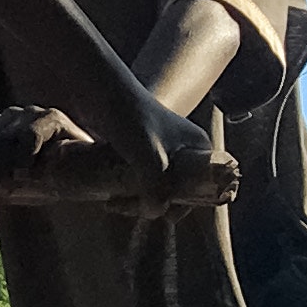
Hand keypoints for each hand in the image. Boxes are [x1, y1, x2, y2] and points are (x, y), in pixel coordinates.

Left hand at [0, 107, 83, 213]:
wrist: (90, 177)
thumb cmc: (49, 181)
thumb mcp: (9, 191)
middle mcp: (7, 116)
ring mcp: (30, 114)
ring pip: (0, 140)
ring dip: (1, 169)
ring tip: (9, 189)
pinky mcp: (52, 117)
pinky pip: (29, 135)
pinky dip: (24, 158)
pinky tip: (28, 174)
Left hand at [113, 96, 240, 215]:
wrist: (98, 91)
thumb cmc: (131, 117)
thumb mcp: (150, 155)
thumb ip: (156, 186)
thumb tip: (156, 213)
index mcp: (198, 149)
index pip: (207, 187)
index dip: (188, 204)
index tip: (165, 215)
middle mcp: (182, 151)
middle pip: (177, 191)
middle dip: (155, 205)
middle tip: (128, 209)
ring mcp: (157, 152)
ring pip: (153, 187)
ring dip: (136, 200)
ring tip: (113, 204)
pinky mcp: (134, 153)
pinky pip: (135, 180)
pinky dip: (124, 190)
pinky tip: (109, 195)